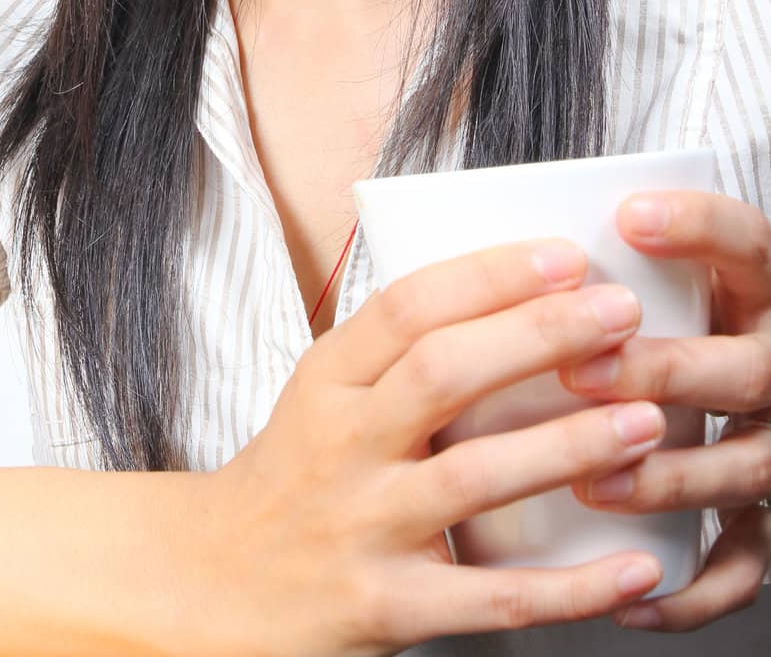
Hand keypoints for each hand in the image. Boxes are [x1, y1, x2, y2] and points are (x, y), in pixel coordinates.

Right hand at [204, 237, 671, 656]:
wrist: (216, 588)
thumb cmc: (295, 478)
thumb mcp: (322, 396)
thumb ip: (397, 353)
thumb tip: (515, 294)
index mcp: (329, 380)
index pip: (408, 308)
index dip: (490, 275)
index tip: (565, 256)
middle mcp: (343, 444)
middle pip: (443, 373)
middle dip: (539, 335)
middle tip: (620, 312)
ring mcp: (365, 525)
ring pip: (474, 476)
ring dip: (568, 446)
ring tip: (646, 420)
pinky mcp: (389, 606)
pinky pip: (493, 597)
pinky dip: (571, 587)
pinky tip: (634, 567)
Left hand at [557, 189, 770, 631]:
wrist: (745, 386)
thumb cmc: (663, 326)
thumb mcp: (670, 278)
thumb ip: (608, 260)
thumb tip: (483, 227)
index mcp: (751, 291)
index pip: (748, 243)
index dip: (698, 227)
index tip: (626, 216)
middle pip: (744, 369)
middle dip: (663, 372)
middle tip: (579, 371)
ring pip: (742, 470)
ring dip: (667, 481)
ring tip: (589, 483)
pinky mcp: (765, 520)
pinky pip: (743, 566)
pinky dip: (692, 590)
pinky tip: (629, 598)